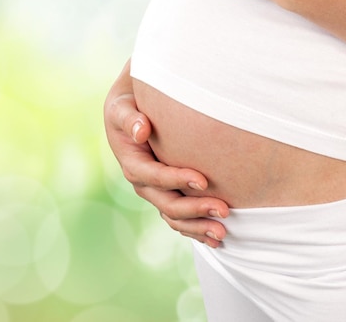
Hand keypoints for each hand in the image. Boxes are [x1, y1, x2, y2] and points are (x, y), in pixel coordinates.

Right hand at [104, 60, 229, 246]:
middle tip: (224, 210)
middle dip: (196, 209)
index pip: (155, 177)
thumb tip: (141, 131)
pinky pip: (181, 219)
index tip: (203, 181)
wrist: (130, 114)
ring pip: (175, 218)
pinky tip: (217, 238)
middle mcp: (144, 184)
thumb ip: (130, 118)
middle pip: (168, 204)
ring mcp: (156, 192)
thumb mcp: (122, 108)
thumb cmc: (128, 107)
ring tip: (224, 233)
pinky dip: (197, 229)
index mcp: (133, 164)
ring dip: (199, 227)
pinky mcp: (167, 195)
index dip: (178, 180)